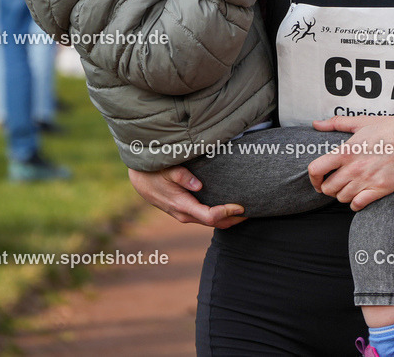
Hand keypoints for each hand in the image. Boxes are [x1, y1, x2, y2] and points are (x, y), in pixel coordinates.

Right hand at [127, 166, 246, 227]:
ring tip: (246, 212)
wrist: (140, 180)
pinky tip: (230, 210)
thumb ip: (182, 177)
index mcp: (182, 205)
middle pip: (214, 224)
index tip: (241, 206)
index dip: (227, 213)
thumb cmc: (155, 172)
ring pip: (211, 223)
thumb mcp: (167, 169)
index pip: (209, 216)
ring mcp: (185, 216)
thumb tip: (199, 185)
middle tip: (253, 211)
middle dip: (234, 219)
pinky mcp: (186, 212)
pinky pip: (206, 218)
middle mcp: (185, 215)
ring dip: (229, 219)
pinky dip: (220, 217)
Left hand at [308, 115, 393, 211]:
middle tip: (336, 183)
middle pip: (327, 188)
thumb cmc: (390, 128)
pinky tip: (359, 196)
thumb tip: (316, 123)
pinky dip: (355, 203)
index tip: (318, 179)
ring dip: (343, 194)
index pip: (316, 169)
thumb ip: (336, 123)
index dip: (313, 178)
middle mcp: (353, 168)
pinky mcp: (379, 189)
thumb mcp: (361, 122)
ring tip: (350, 187)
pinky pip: (357, 205)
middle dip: (329, 187)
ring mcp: (366, 180)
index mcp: (346, 151)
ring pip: (341, 198)